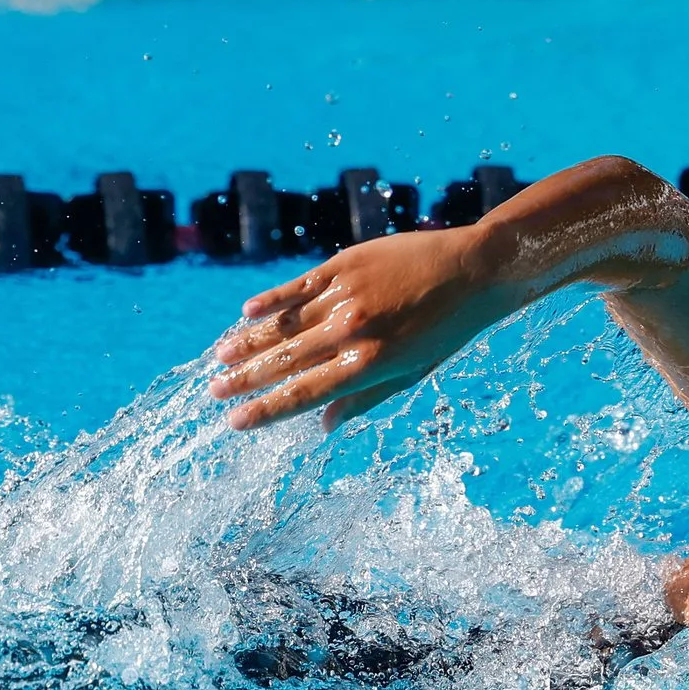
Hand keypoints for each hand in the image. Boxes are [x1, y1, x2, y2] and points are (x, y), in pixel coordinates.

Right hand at [208, 228, 508, 432]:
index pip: (304, 393)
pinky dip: (272, 299)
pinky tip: (247, 312)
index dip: (266, 409)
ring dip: (249, 341)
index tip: (235, 422)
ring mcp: (346, 294)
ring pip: (284, 323)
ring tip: (221, 355)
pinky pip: (298, 285)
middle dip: (245, 378)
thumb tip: (323, 425)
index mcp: (368, 364)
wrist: (473, 271)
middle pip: (285, 360)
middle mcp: (351, 331)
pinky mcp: (345, 264)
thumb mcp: (411, 374)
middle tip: (215, 389)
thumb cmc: (446, 330)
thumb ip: (363, 398)